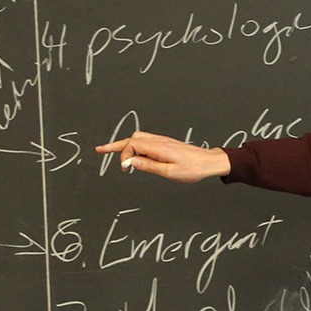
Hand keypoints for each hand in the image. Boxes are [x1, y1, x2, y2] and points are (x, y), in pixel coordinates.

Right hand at [95, 130, 230, 182]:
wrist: (209, 162)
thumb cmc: (193, 169)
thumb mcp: (169, 172)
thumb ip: (148, 166)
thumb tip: (131, 162)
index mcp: (158, 147)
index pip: (131, 144)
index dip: (124, 156)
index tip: (125, 169)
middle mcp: (158, 141)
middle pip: (131, 138)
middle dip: (116, 146)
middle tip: (101, 152)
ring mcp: (162, 141)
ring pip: (137, 138)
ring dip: (125, 145)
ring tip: (115, 155)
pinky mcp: (165, 144)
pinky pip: (145, 141)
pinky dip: (135, 147)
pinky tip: (135, 156)